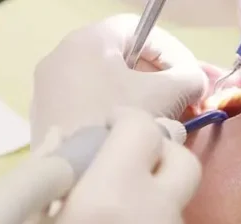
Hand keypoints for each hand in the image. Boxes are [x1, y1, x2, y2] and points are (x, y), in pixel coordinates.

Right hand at [0, 108, 200, 223]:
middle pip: (182, 159)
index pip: (141, 129)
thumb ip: (47, 173)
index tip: (102, 132)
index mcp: (110, 195)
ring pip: (178, 204)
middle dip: (155, 151)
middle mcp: (155, 218)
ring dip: (154, 197)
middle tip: (121, 169)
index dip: (122, 121)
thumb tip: (64, 137)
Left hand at [30, 14, 207, 148]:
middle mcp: (60, 58)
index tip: (191, 78)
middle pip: (120, 56)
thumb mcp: (164, 97)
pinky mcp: (45, 119)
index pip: (139, 28)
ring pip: (104, 84)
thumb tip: (196, 81)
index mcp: (87, 41)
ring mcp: (48, 90)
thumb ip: (188, 80)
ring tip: (160, 123)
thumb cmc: (118, 126)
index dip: (173, 50)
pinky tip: (131, 138)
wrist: (71, 179)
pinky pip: (87, 106)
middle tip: (181, 102)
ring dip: (136, 98)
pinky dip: (113, 114)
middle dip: (157, 77)